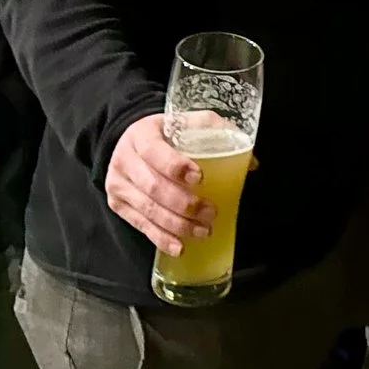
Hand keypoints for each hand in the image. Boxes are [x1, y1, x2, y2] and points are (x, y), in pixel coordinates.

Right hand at [103, 112, 218, 257]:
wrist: (130, 142)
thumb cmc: (166, 134)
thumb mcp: (187, 122)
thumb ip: (218, 132)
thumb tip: (251, 163)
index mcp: (142, 135)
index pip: (155, 152)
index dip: (176, 166)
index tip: (200, 178)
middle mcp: (125, 159)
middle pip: (153, 187)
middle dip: (184, 205)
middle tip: (211, 213)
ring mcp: (118, 184)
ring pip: (147, 210)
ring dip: (177, 225)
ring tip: (203, 231)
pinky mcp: (118, 204)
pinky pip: (140, 225)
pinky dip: (161, 238)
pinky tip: (179, 246)